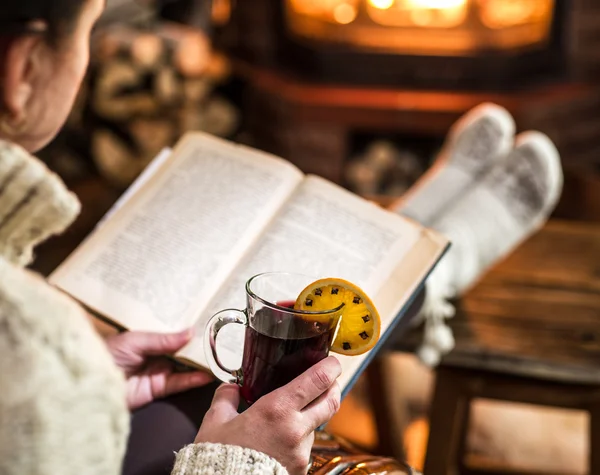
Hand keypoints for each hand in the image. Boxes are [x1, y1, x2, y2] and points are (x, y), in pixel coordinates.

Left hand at [106, 330, 213, 409]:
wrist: (88, 385)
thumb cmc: (105, 355)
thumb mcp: (135, 340)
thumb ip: (163, 339)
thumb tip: (190, 332)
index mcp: (147, 338)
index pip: (173, 333)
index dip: (190, 329)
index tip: (210, 324)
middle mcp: (154, 354)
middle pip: (182, 350)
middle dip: (200, 346)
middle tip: (222, 340)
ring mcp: (157, 371)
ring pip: (185, 366)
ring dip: (201, 363)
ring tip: (222, 357)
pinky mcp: (157, 389)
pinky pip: (179, 383)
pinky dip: (193, 379)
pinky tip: (207, 374)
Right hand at [195, 356, 341, 474]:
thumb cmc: (220, 457)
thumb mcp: (215, 422)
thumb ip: (226, 398)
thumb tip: (230, 388)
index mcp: (277, 410)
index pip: (318, 380)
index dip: (330, 367)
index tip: (331, 361)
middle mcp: (295, 429)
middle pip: (331, 401)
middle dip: (333, 387)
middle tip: (328, 380)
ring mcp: (301, 452)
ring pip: (316, 426)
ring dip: (310, 417)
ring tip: (290, 416)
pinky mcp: (300, 469)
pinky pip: (305, 448)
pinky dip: (298, 440)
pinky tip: (281, 440)